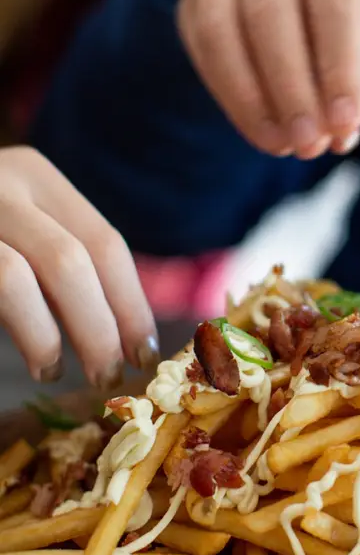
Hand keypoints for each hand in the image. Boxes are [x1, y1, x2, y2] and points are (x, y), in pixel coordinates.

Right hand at [0, 147, 158, 387]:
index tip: (144, 353)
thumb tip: (123, 333)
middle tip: (109, 378)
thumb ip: (63, 264)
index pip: (106, 244)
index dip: (131, 305)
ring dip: (47, 335)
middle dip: (100, 328)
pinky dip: (19, 328)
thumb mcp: (25, 229)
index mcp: (37, 177)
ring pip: (20, 275)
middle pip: (73, 261)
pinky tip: (27, 356)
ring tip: (55, 371)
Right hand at [177, 0, 359, 158]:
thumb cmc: (337, 6)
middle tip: (310, 146)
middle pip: (269, 13)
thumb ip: (354, 76)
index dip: (340, 67)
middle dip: (292, 90)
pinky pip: (203, 51)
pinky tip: (264, 133)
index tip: (346, 124)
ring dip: (254, 102)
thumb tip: (342, 137)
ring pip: (222, 32)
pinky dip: (234, 100)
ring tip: (285, 147)